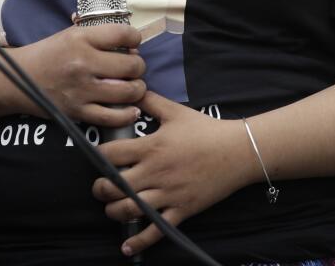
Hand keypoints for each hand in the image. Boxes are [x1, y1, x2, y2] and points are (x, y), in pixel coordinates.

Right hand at [10, 24, 145, 126]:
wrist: (18, 79)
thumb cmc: (49, 54)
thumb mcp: (71, 34)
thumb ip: (99, 36)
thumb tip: (132, 45)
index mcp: (81, 39)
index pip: (123, 34)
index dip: (135, 38)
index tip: (133, 43)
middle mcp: (83, 63)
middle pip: (132, 65)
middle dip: (138, 66)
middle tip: (133, 68)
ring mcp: (81, 90)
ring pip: (128, 92)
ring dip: (137, 89)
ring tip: (132, 86)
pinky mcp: (78, 112)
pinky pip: (113, 117)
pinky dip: (128, 114)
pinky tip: (131, 109)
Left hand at [91, 92, 257, 256]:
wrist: (238, 151)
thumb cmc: (206, 130)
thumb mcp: (176, 111)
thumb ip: (151, 101)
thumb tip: (133, 89)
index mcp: (152, 147)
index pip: (110, 155)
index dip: (97, 156)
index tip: (96, 157)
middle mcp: (156, 172)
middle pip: (113, 186)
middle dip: (100, 188)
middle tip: (100, 186)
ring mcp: (168, 194)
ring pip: (129, 209)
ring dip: (113, 211)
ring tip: (112, 206)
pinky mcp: (181, 210)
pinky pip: (156, 230)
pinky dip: (139, 241)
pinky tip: (126, 246)